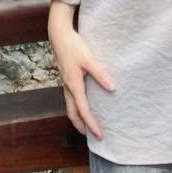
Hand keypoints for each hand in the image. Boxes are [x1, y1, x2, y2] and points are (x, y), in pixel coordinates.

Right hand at [47, 0, 114, 138]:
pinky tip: (86, 104)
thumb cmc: (73, 46)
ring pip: (71, 107)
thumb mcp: (88, 59)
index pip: (83, 111)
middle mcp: (68, 88)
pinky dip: (78, 107)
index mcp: (74, 85)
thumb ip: (100, 73)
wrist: (59, 35)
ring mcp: (66, 84)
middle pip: (73, 114)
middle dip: (82, 127)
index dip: (91, 124)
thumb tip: (112, 88)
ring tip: (89, 124)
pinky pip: (72, 99)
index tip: (100, 135)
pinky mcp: (67, 78)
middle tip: (92, 136)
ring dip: (79, 118)